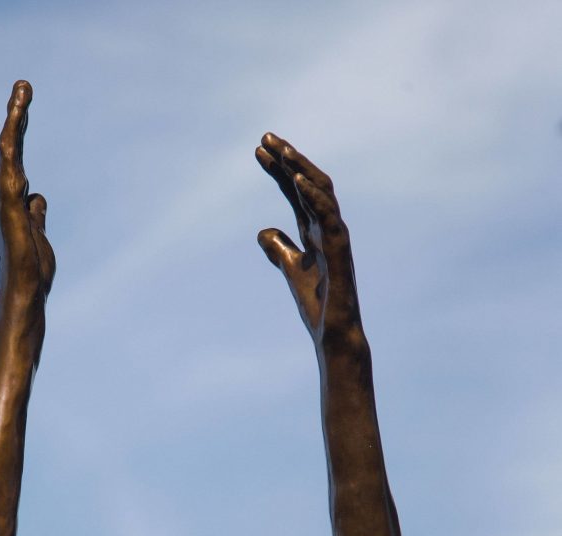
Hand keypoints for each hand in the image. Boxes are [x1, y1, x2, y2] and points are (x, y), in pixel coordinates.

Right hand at [0, 81, 54, 298]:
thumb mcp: (38, 233)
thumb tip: (36, 196)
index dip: (20, 129)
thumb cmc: (31, 270)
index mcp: (10, 199)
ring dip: (16, 120)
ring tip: (24, 91)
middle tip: (25, 84)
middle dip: (18, 114)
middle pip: (13, 146)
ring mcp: (4, 198)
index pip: (17, 157)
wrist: (26, 291)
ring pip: (11, 151)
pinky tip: (16, 126)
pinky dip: (13, 147)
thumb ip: (35, 213)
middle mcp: (2, 194)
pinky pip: (11, 169)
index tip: (24, 100)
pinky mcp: (9, 205)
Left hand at [256, 134, 360, 347]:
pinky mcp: (340, 252)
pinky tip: (296, 179)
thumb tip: (263, 232)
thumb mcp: (291, 270)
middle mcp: (328, 228)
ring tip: (281, 151)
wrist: (334, 335)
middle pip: (309, 184)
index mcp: (315, 231)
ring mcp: (336, 238)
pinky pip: (329, 217)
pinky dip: (313, 196)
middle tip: (266, 139)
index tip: (258, 150)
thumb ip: (279, 250)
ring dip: (301, 169)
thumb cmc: (319, 305)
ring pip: (322, 193)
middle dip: (289, 159)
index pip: (296, 192)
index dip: (278, 170)